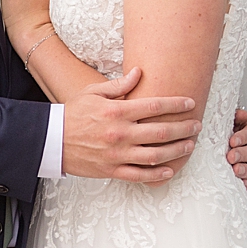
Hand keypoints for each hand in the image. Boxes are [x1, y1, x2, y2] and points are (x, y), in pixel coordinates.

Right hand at [61, 67, 200, 181]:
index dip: (176, 104)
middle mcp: (120, 133)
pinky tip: (170, 169)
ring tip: (189, 145)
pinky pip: (140, 175)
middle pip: (162, 132)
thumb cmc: (71, 114)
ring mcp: (117, 154)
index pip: (155, 106)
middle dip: (184, 129)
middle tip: (196, 126)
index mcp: (116, 112)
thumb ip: (119, 85)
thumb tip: (139, 72)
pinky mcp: (112, 170)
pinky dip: (158, 174)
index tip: (190, 103)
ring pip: (156, 155)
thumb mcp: (92, 93)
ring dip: (177, 151)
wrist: (50, 139)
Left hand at [228, 109, 246, 192]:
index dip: (244, 137)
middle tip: (231, 156)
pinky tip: (244, 183)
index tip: (232, 141)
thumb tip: (240, 114)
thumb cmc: (229, 134)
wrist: (227, 147)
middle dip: (244, 154)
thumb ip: (235, 118)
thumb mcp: (232, 123)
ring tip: (236, 170)